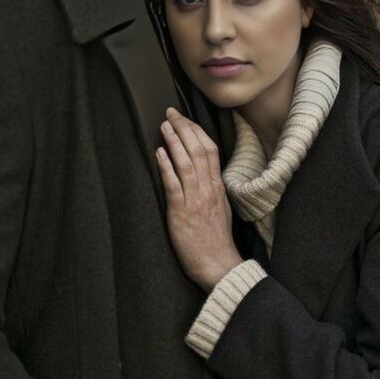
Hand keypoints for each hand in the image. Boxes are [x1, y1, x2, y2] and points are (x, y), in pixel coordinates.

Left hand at [156, 108, 242, 291]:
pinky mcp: (182, 213)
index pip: (210, 150)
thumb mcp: (220, 208)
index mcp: (217, 187)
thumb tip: (202, 172)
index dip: (196, 131)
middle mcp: (208, 189)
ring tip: (164, 126)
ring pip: (187, 163)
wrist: (218, 265)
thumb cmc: (216, 240)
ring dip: (174, 141)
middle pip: (198, 150)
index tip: (185, 118)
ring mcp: (195, 200)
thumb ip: (211, 189)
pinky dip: (167, 166)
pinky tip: (159, 153)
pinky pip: (174, 185)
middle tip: (170, 113)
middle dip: (184, 128)